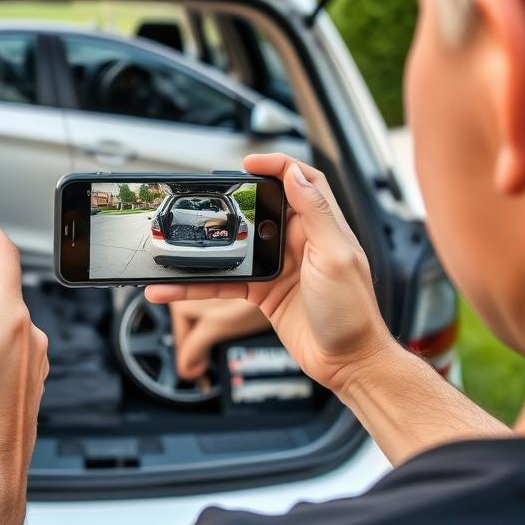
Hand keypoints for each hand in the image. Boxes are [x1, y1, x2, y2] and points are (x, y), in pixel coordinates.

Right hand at [147, 153, 392, 395]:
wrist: (347, 363)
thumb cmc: (353, 313)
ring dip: (202, 250)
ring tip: (175, 245)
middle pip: (258, 210)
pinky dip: (196, 285)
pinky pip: (222, 282)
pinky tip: (172, 288)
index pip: (301, 181)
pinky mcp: (262, 292)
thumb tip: (296, 174)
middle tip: (204, 199)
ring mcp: (278, 267)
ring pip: (232, 249)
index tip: (249, 162)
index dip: (277, 165)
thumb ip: (316, 214)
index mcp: (320, 228)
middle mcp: (298, 243)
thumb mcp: (336, 257)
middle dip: (229, 202)